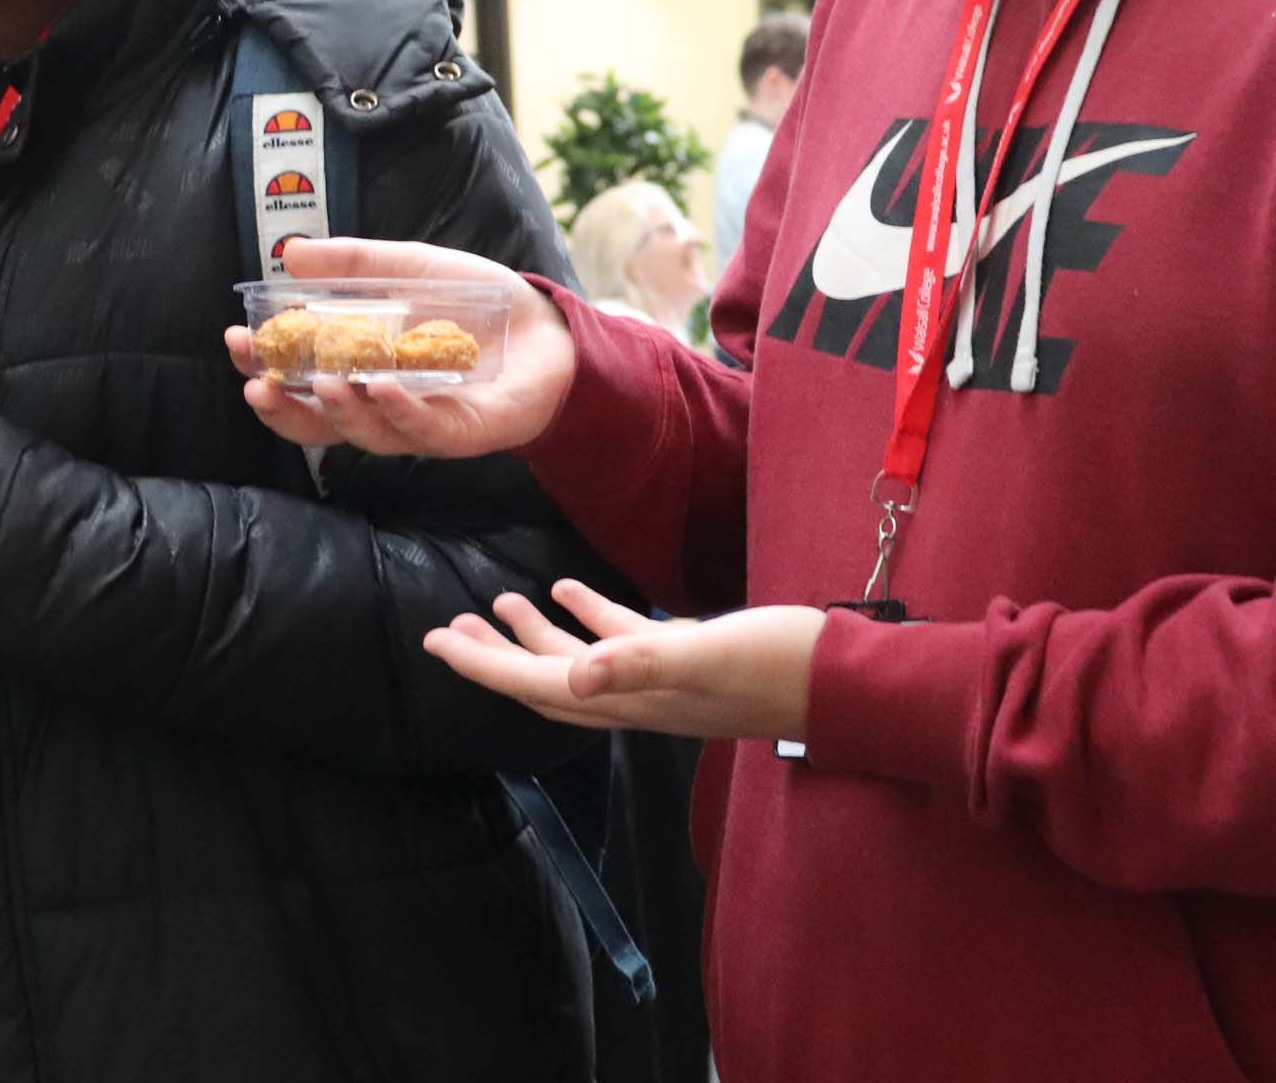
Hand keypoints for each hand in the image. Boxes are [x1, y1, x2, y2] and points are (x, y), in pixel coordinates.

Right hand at [228, 237, 575, 457]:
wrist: (549, 328)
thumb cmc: (477, 305)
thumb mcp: (409, 269)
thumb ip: (352, 265)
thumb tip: (289, 254)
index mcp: (360, 371)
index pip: (299, 381)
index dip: (264, 368)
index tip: (237, 340)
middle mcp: (381, 406)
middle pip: (318, 422)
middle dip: (281, 406)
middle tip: (254, 381)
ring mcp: (419, 424)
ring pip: (365, 432)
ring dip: (337, 410)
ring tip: (319, 381)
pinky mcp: (459, 432)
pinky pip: (421, 428)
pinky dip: (397, 409)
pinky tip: (378, 386)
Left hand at [423, 578, 825, 742]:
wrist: (851, 681)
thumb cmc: (783, 666)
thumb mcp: (708, 656)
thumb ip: (641, 661)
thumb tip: (573, 678)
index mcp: (629, 699)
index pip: (534, 684)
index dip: (482, 665)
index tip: (434, 640)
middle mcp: (636, 698)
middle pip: (542, 681)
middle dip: (491, 656)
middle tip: (445, 626)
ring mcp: (661, 680)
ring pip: (578, 662)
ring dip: (534, 635)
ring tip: (495, 603)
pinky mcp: (688, 658)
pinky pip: (620, 640)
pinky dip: (589, 616)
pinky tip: (567, 586)